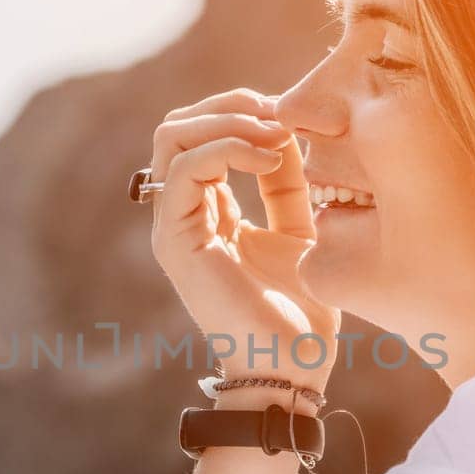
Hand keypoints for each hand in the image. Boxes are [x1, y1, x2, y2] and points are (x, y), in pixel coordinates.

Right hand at [146, 87, 340, 393]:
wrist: (293, 369)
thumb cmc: (302, 314)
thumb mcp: (303, 230)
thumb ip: (289, 184)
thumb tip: (287, 131)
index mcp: (211, 211)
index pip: (204, 134)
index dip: (245, 111)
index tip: (293, 115)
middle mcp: (184, 215)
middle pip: (178, 126)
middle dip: (230, 105)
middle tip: (279, 112)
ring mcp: (175, 227)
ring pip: (171, 136)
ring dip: (227, 120)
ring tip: (274, 133)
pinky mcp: (176, 241)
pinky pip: (184, 169)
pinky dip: (227, 148)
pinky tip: (270, 157)